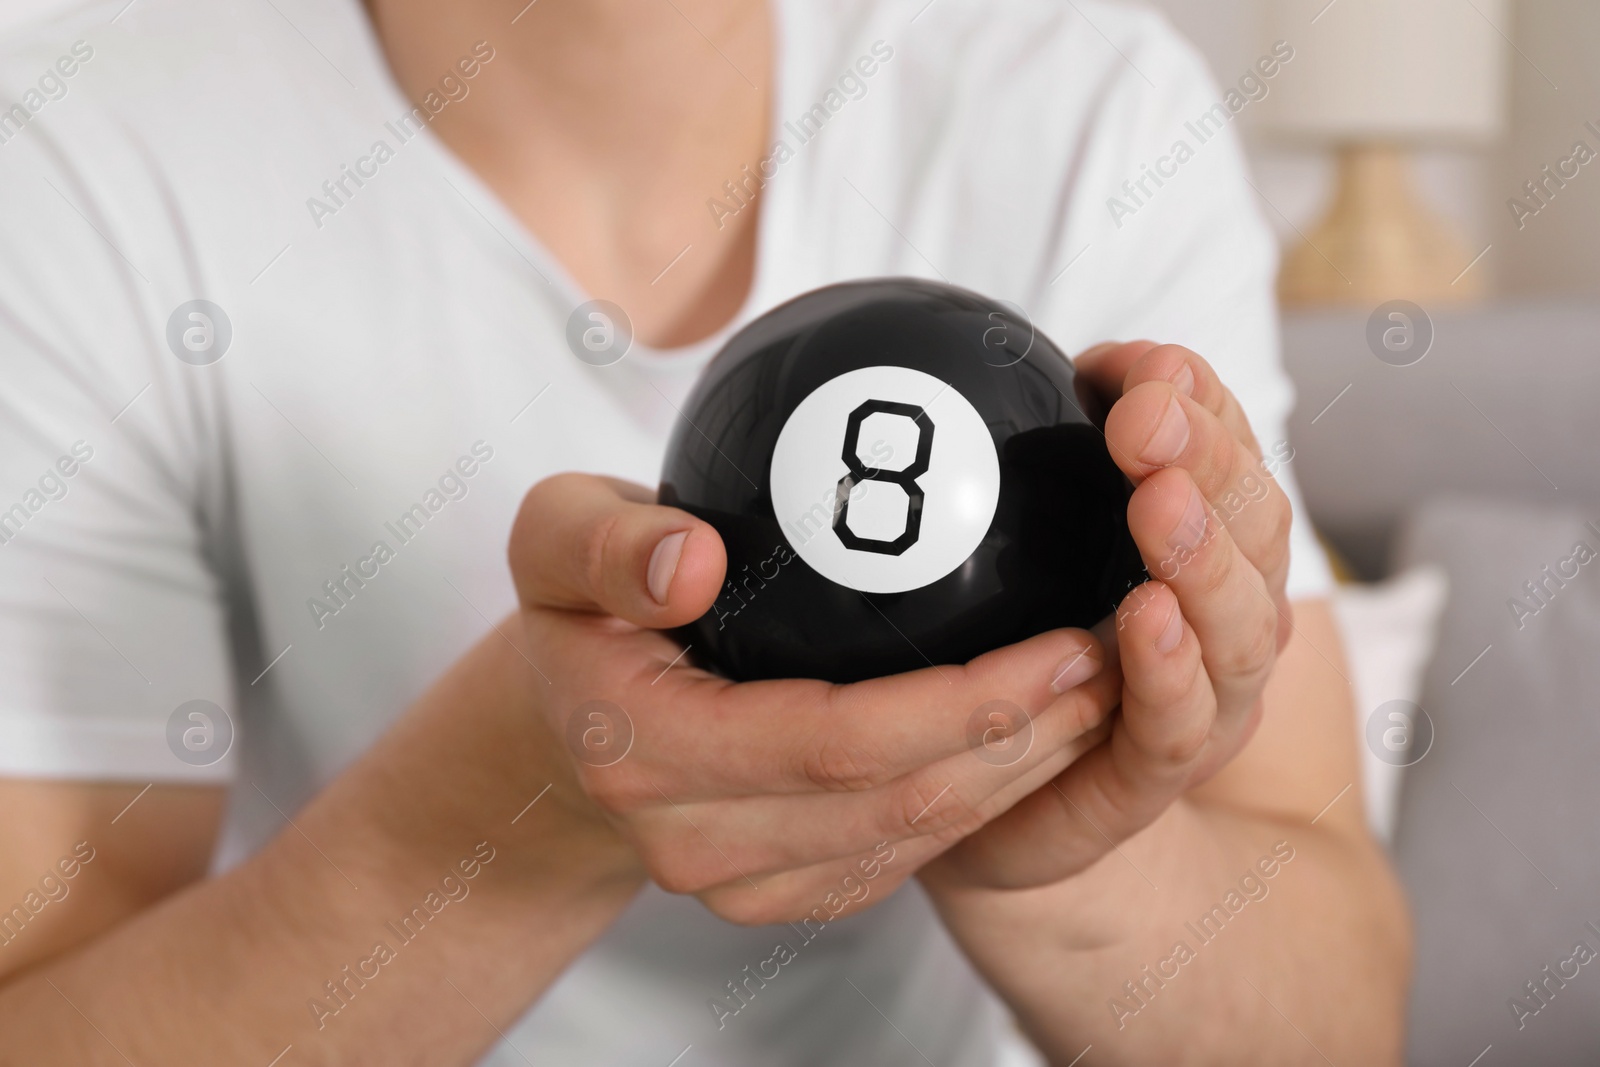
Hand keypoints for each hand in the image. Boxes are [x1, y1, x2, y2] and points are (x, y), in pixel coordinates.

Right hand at [508, 474, 1120, 922]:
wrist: (565, 720)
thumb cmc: (576, 611)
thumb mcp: (555, 537)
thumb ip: (606, 543)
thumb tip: (692, 559)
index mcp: (645, 752)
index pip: (836, 742)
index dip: (964, 704)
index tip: (1067, 640)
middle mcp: (694, 842)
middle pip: (899, 803)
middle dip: (1028, 740)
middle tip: (1120, 657)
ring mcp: (742, 881)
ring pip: (917, 840)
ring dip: (1026, 775)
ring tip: (1109, 692)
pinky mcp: (785, 890)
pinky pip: (906, 857)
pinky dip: (987, 800)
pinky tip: (1046, 737)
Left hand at [924, 341, 1293, 888]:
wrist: (1006, 810)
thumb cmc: (1013, 656)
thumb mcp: (1018, 542)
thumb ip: (1024, 462)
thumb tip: (960, 357)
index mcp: (1203, 546)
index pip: (1228, 458)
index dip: (1203, 405)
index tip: (1146, 364)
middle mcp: (1225, 616)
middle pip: (1252, 527)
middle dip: (1211, 461)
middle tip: (1150, 417)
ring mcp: (1208, 700)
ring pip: (1240, 623)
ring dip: (1203, 556)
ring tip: (1161, 500)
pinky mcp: (1157, 774)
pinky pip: (1177, 724)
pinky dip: (1171, 670)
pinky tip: (1147, 618)